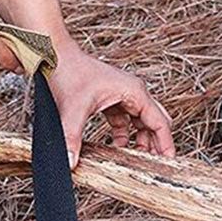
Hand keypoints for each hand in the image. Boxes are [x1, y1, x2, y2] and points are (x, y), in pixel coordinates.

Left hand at [48, 41, 175, 166]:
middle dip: (155, 144)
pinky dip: (124, 135)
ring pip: (141, 122)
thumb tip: (71, 162)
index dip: (166, 144)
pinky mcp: (110, 98)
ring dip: (140, 140)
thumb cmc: (69, 71)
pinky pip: (125, 121)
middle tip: (152, 165)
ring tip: (135, 160)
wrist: (54, 55)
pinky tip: (116, 147)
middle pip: (155, 122)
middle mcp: (132, 92)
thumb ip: (73, 138)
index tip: (168, 163)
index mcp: (134, 92)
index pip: (160, 123)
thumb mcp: (73, 109)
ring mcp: (122, 94)